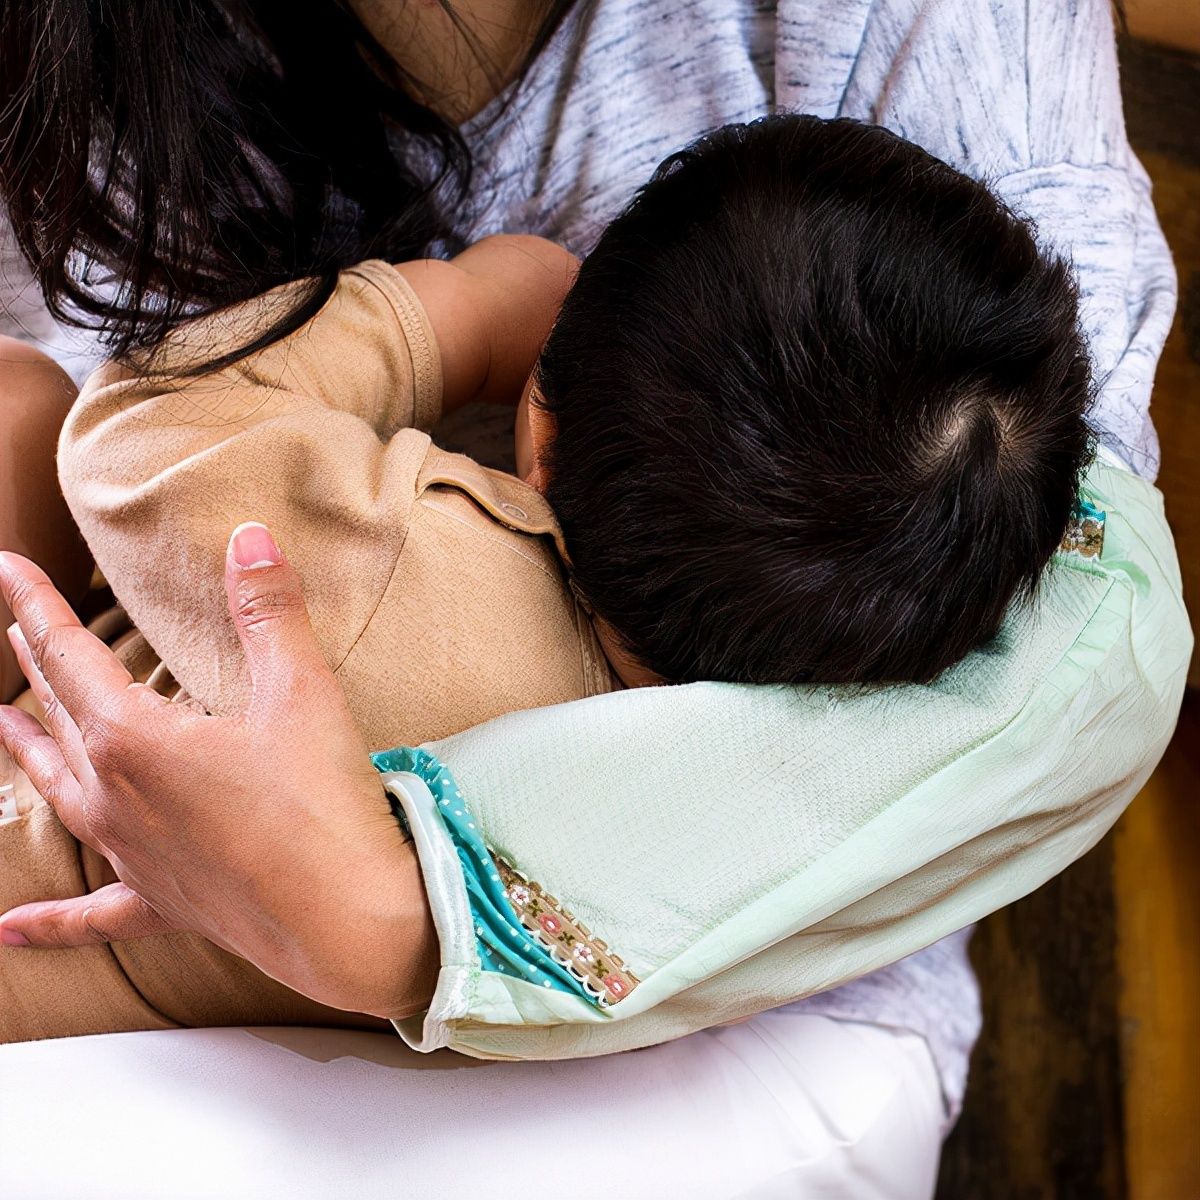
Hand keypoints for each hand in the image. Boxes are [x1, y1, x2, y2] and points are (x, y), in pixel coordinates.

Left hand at [0, 524, 437, 1018]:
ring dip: (28, 753)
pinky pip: (91, 914)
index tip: (5, 568)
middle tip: (16, 624)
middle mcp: (115, 797)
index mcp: (135, 740)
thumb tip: (249, 537)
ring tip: (2, 724)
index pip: (69, 653)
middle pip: (58, 715)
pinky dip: (49, 921)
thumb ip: (269, 612)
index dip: (36, 605)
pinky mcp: (162, 902)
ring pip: (58, 793)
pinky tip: (8, 930)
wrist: (347, 919)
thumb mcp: (302, 694)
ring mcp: (132, 855)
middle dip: (37, 661)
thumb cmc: (321, 806)